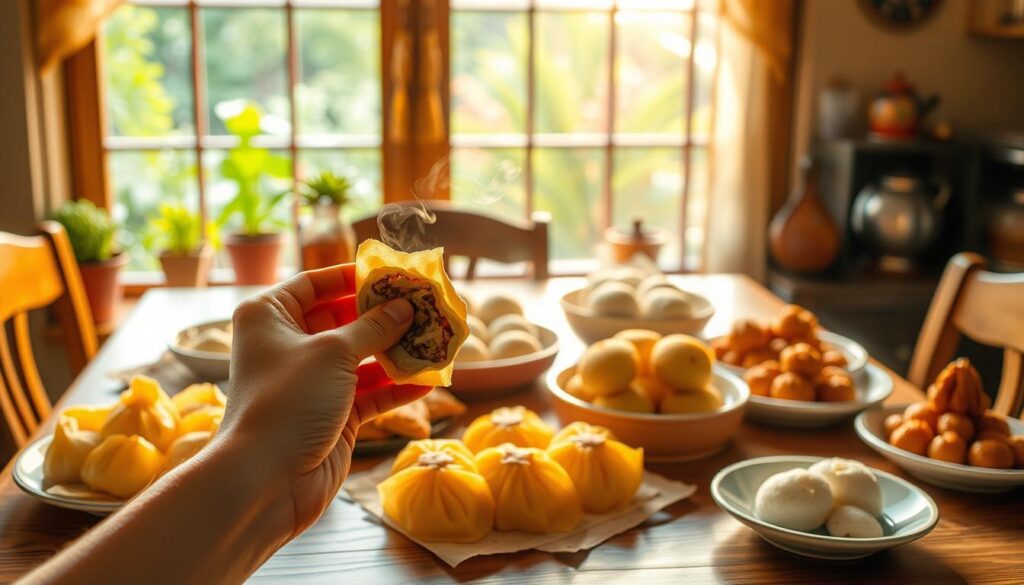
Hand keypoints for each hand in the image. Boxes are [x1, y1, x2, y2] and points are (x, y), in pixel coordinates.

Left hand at [218, 264, 431, 537]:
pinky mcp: (332, 415)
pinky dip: (396, 388)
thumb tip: (406, 307)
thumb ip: (374, 327)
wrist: (266, 480)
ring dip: (397, 352)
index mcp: (270, 316)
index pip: (315, 283)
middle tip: (424, 306)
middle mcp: (288, 345)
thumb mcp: (334, 352)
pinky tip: (429, 382)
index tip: (392, 275)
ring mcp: (312, 382)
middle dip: (384, 316)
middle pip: (344, 319)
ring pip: (362, 358)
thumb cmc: (288, 401)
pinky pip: (370, 393)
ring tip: (435, 340)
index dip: (352, 277)